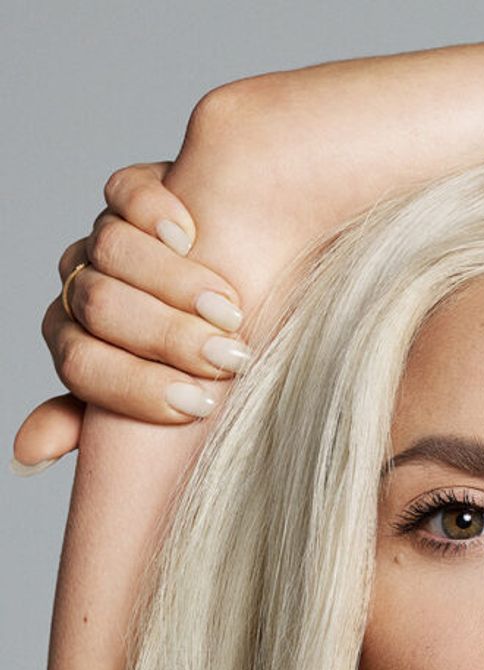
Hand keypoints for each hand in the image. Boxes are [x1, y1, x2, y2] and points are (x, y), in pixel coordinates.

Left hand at [11, 161, 251, 473]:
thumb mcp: (158, 407)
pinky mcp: (138, 192)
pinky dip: (154, 210)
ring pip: (111, 247)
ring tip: (229, 308)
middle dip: (166, 336)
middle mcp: (82, 289)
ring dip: (172, 282)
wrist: (248, 298)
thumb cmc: (202, 371)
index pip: (81, 366)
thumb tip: (27, 455)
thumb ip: (92, 425)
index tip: (199, 405)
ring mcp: (106, 238)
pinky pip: (127, 192)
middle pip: (100, 305)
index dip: (136, 387)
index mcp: (77, 346)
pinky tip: (190, 234)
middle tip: (228, 359)